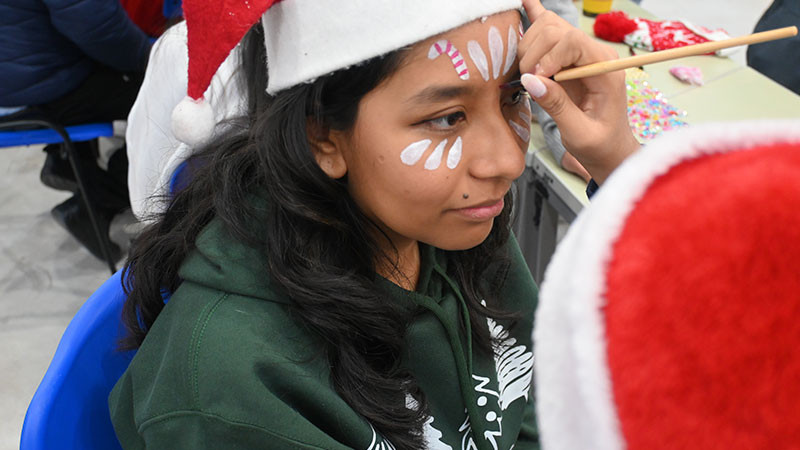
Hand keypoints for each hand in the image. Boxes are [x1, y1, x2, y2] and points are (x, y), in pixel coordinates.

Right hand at [519, 0, 639, 183]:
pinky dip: (536, 17)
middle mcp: (593, 53)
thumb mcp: (580, 134)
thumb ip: (557, 106)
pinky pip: (552, 28)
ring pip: (547, 27)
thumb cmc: (599, 144)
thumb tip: (530, 81)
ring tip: (529, 76)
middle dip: (533, 54)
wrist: (609, 150)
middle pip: (555, 29)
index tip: (534, 83)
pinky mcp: (568, 57)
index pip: (571, 40)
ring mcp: (581, 52)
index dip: (546, 58)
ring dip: (529, 48)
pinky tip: (526, 4)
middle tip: (529, 83)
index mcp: (604, 68)